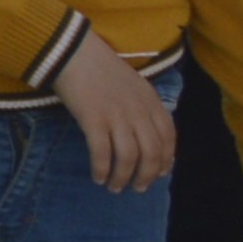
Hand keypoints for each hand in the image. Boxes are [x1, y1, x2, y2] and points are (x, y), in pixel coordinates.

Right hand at [49, 42, 178, 193]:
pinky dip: (101, 168)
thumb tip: (146, 134)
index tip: (158, 174)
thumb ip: (144, 108)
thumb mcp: (134, 85)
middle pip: (151, 153)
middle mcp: (139, 111)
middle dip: (145, 176)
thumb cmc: (101, 69)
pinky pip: (102, 152)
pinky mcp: (94, 119)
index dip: (166, 160)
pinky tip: (97, 177)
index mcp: (151, 102)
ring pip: (128, 157)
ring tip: (114, 187)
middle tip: (136, 188)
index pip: (168, 138)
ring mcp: (117, 115)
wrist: (74, 53)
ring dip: (123, 177)